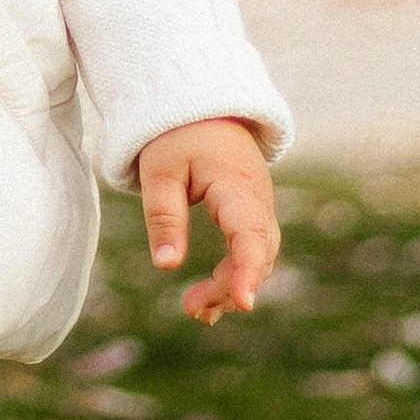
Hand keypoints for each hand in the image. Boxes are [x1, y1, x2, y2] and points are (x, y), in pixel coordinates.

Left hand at [135, 119, 280, 326]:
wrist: (201, 108)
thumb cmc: (177, 137)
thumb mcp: (160, 172)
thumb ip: (164, 216)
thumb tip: (167, 266)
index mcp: (237, 184)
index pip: (250, 233)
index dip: (248, 270)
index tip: (243, 302)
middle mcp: (258, 199)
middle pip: (257, 253)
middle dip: (230, 286)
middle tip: (191, 309)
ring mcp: (259, 207)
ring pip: (258, 256)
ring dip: (231, 286)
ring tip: (196, 310)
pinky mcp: (251, 214)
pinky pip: (251, 250)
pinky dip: (235, 275)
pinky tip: (210, 298)